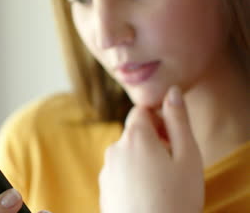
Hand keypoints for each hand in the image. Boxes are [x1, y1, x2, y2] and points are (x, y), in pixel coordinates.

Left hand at [99, 86, 203, 212]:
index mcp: (135, 137)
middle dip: (154, 141)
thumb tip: (172, 92)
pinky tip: (148, 195)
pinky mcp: (103, 188)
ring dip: (143, 161)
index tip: (173, 138)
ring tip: (161, 184)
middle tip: (173, 164)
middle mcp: (114, 149)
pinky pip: (120, 173)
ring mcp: (106, 170)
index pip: (141, 110)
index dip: (160, 119)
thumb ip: (178, 120)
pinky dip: (133, 177)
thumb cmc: (174, 199)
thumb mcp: (187, 157)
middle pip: (134, 133)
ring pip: (127, 154)